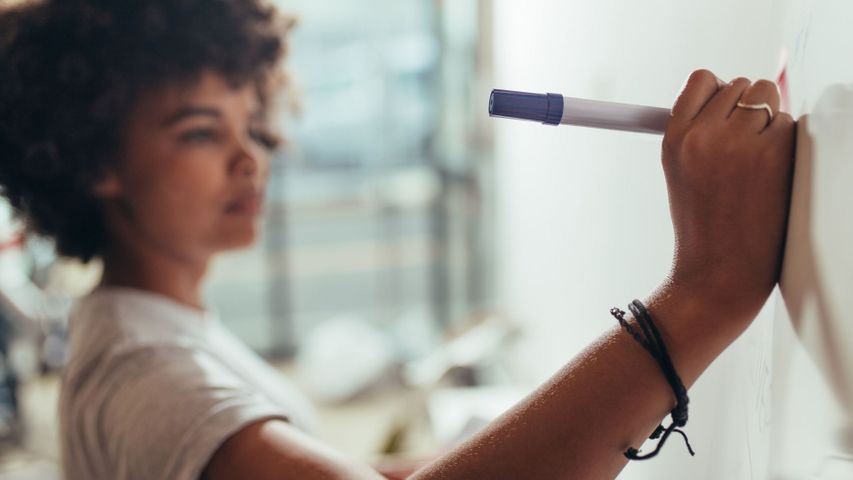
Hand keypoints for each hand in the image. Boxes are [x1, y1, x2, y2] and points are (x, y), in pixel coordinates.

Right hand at [661, 70, 795, 323]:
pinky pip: (789, 123)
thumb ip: (697, 131)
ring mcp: (739, 143)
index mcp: (675, 138)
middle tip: (745, 146)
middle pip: (741, 84)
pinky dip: (787, 142)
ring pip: (768, 96)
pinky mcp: (774, 154)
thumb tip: (734, 93)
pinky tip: (773, 173)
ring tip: (758, 160)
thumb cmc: (704, 227)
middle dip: (747, 108)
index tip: (726, 112)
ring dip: (770, 120)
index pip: (702, 80)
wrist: (719, 273)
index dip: (719, 93)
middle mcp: (703, 135)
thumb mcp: (680, 173)